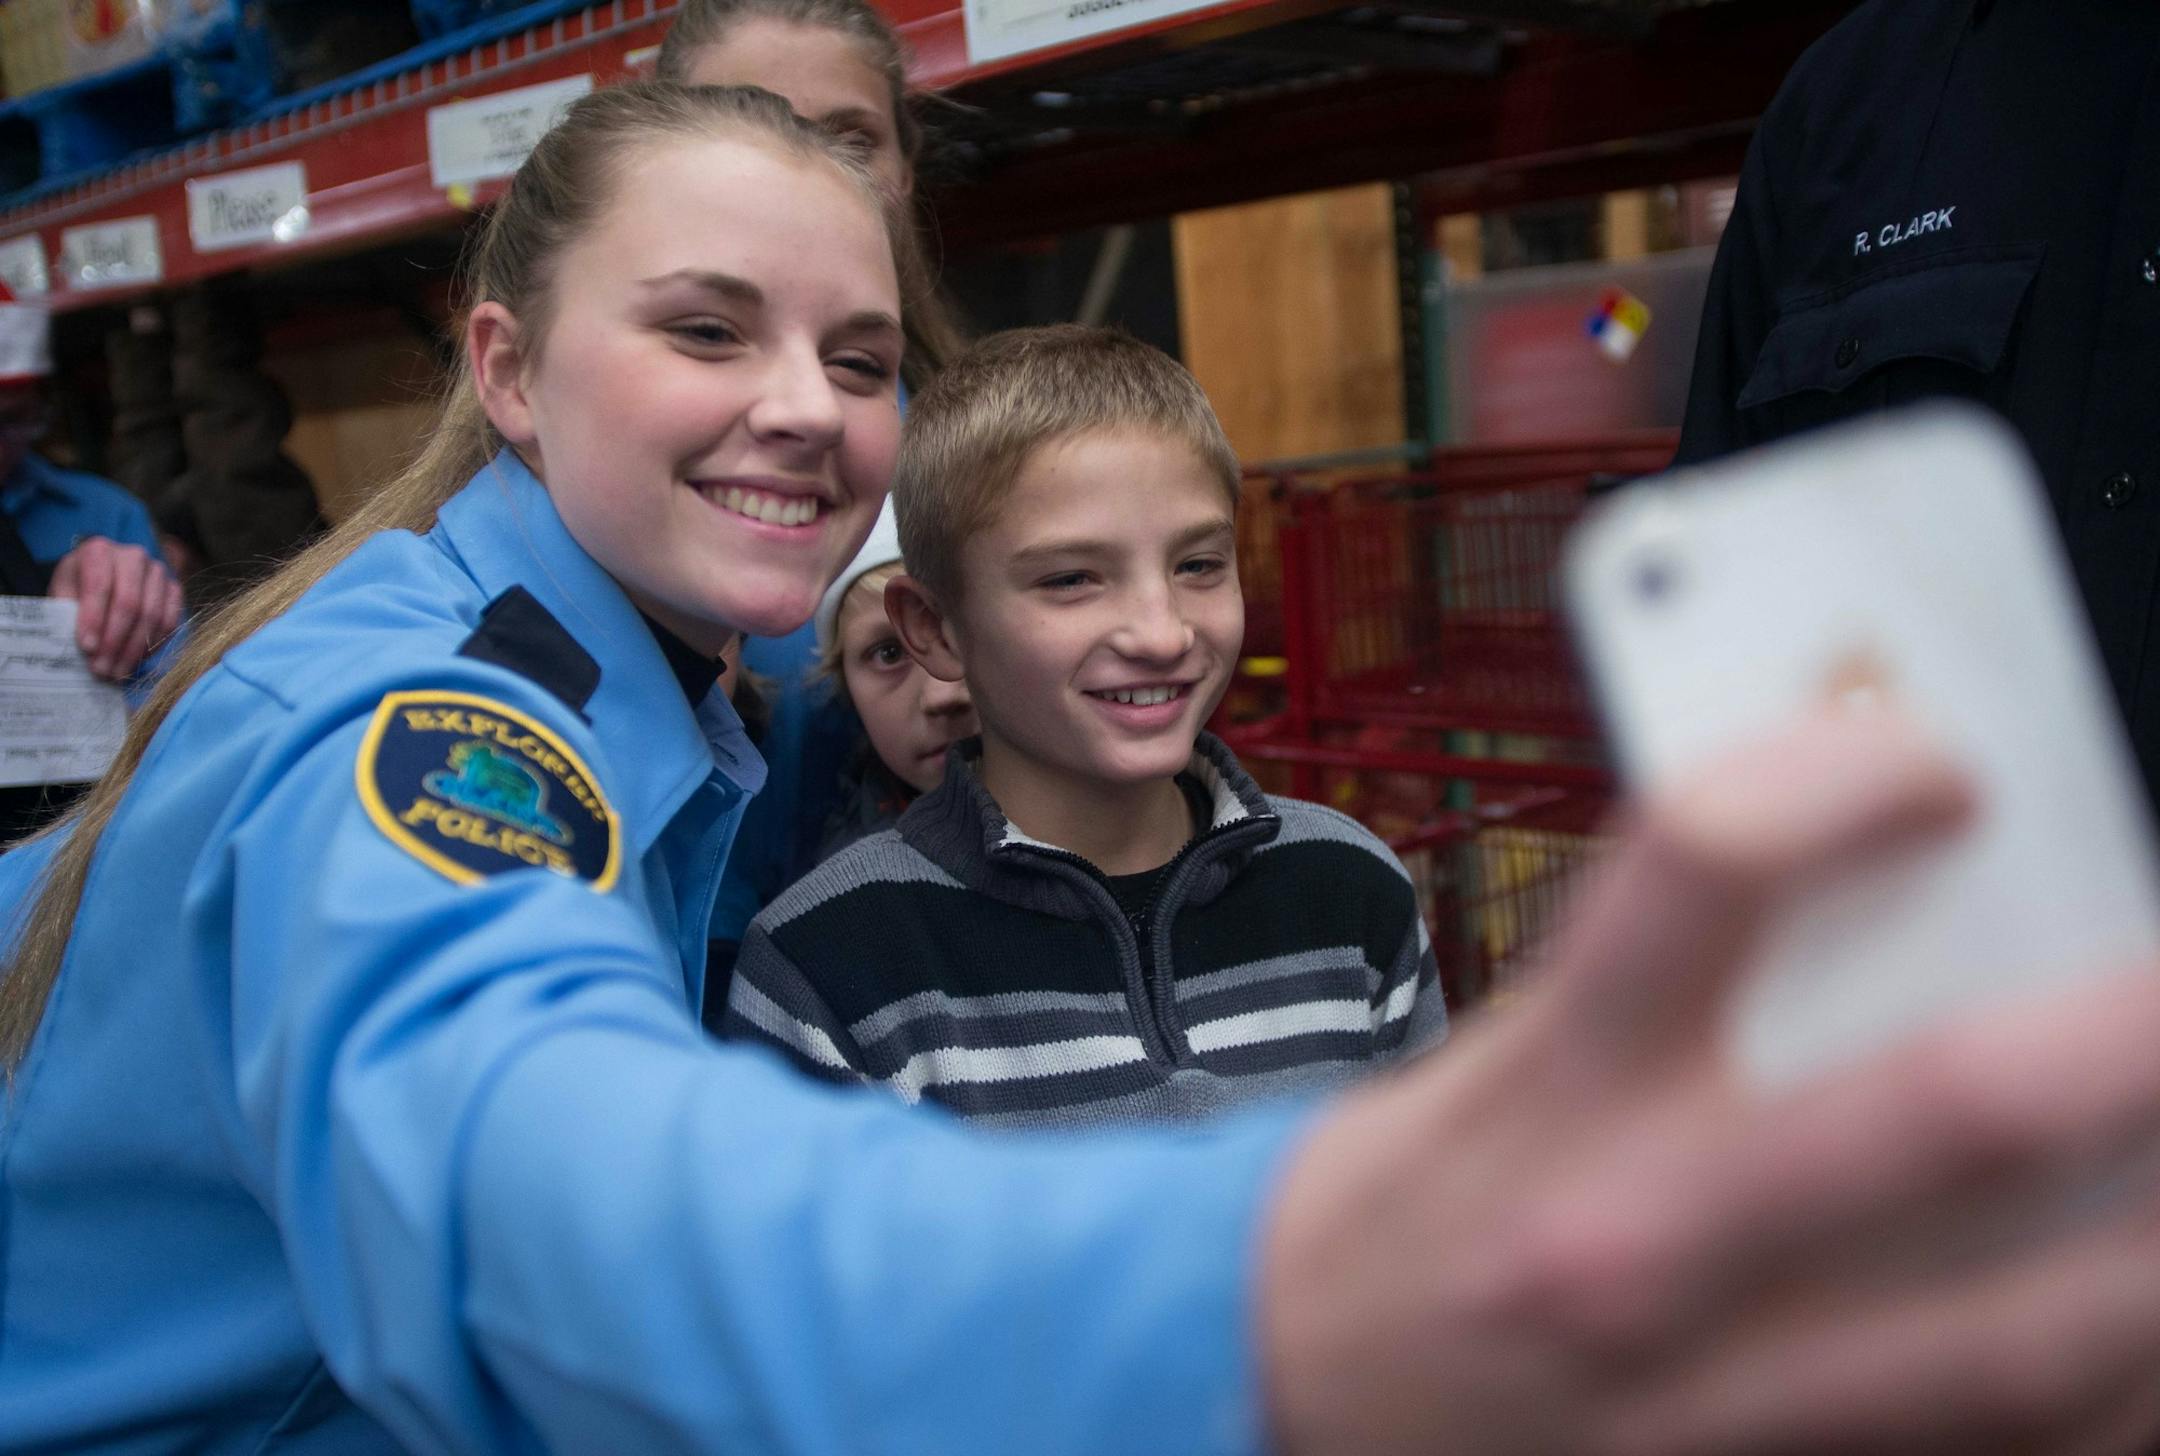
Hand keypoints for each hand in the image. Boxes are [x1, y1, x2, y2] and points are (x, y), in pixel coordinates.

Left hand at [48, 536, 183, 680]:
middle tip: (103, 669)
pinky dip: (153, 645)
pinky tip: (136, 660)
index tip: (87, 649)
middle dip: (115, 641)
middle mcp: (133, 556)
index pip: (99, 586)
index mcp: (98, 550)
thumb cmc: (77, 586)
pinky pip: (169, 621)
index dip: (94, 619)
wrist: (101, 576)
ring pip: (152, 615)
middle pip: (130, 603)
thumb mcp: (63, 593)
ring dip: (133, 649)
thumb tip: (86, 649)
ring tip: (116, 672)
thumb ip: (69, 614)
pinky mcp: (174, 588)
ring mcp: (158, 571)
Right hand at [1261, 709, 2159, 1455]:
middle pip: (1936, 1111)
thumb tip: (1888, 891)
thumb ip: (1669, 981)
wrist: (1290, 1392)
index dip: (1850, 774)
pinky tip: (2139, 1317)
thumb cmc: (1402, 1209)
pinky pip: (2000, 1455)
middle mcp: (1633, 1237)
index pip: (1709, 861)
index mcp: (1553, 1088)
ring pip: (2021, 1337)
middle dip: (2123, 1029)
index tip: (1942, 765)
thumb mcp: (1495, 1056)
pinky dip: (2114, 1390)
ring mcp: (1706, 1395)